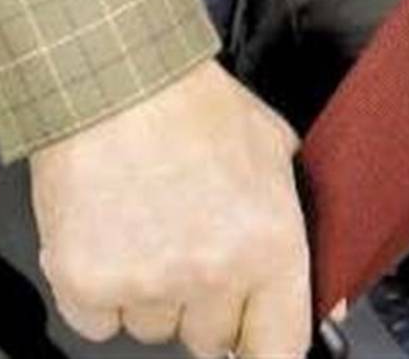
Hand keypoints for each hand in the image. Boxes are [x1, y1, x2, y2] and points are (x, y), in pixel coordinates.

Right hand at [30, 60, 312, 357]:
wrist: (116, 77)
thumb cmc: (196, 107)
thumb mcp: (275, 153)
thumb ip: (295, 221)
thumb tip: (324, 288)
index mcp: (270, 247)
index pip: (279, 349)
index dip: (263, 344)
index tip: (252, 339)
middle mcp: (212, 275)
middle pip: (211, 339)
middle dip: (206, 301)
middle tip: (191, 244)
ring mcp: (146, 283)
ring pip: (154, 327)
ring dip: (151, 293)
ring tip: (146, 225)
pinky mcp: (85, 281)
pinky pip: (98, 321)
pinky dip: (99, 292)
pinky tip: (109, 237)